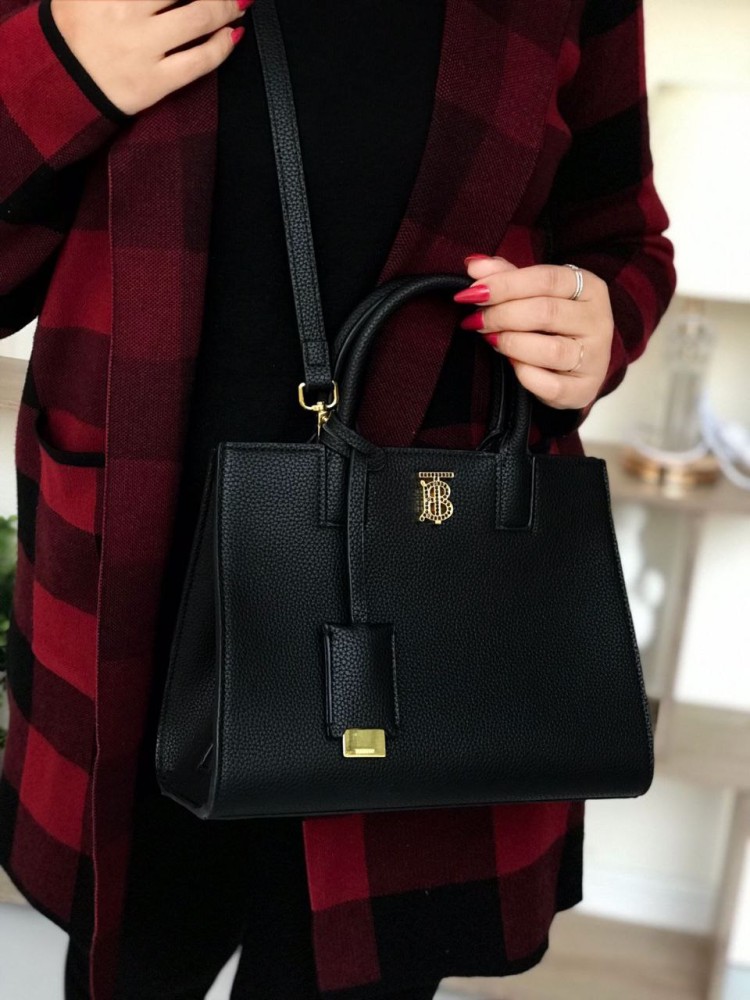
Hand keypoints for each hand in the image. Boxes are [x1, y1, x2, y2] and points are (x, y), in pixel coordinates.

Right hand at [50, 0, 250, 116]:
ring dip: (226, 6)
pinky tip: (231, 35)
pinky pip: (200, 61)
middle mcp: (125, 12)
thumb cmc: (76, 28)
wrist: (59, 81)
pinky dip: (222, 45)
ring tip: (237, 3)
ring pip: (199, 18)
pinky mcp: (153, 82)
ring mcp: (141, 48)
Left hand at [455, 256, 614, 410]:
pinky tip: (512, 365)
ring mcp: (595, 358)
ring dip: (511, 344)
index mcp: (590, 288)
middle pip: (545, 312)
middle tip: (476, 320)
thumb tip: (474, 264)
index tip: (472, 293)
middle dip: (501, 315)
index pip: (546, 279)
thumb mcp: (535, 294)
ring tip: (491, 339)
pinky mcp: (584, 389)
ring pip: (549, 350)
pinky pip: (549, 385)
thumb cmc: (553, 325)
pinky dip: (524, 375)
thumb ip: (507, 276)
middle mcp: (598, 321)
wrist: (577, 367)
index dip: (505, 284)